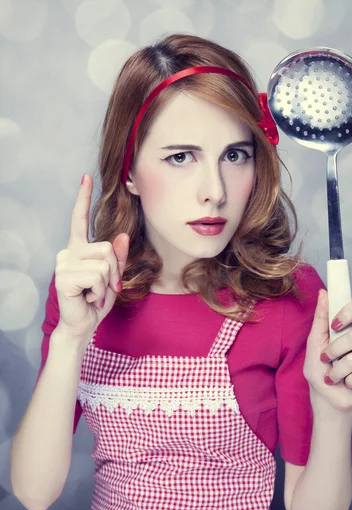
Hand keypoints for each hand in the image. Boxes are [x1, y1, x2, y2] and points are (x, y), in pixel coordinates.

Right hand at [54, 174, 129, 339]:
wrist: (82, 325)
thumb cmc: (96, 301)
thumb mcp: (113, 278)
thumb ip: (118, 258)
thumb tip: (122, 236)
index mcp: (79, 249)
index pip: (80, 219)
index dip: (83, 198)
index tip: (86, 177)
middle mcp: (68, 252)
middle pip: (107, 248)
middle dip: (114, 272)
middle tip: (104, 289)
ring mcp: (64, 263)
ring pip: (104, 262)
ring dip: (107, 284)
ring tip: (94, 294)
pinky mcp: (64, 276)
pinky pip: (97, 276)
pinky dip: (100, 291)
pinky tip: (88, 297)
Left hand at [303, 289, 351, 413]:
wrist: (325, 396)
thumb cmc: (318, 369)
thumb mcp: (314, 343)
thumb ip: (320, 318)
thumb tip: (323, 292)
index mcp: (350, 327)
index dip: (350, 312)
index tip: (335, 324)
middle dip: (336, 350)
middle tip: (326, 359)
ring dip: (339, 370)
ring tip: (333, 377)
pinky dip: (351, 380)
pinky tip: (347, 383)